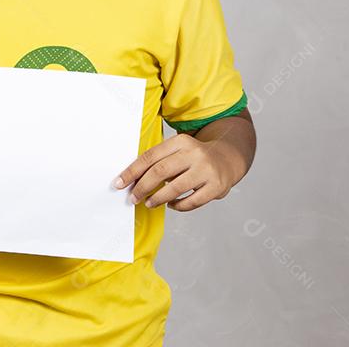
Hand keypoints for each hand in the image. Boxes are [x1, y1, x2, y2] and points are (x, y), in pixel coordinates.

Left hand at [112, 133, 239, 211]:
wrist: (229, 157)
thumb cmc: (195, 156)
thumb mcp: (179, 149)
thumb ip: (160, 160)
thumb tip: (132, 179)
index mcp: (181, 141)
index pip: (150, 156)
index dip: (132, 171)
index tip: (119, 183)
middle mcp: (194, 154)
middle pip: (160, 171)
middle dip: (142, 187)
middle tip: (133, 198)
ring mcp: (206, 170)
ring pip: (175, 188)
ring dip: (157, 198)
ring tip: (149, 203)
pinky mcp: (216, 186)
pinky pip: (192, 201)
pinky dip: (178, 206)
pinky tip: (171, 205)